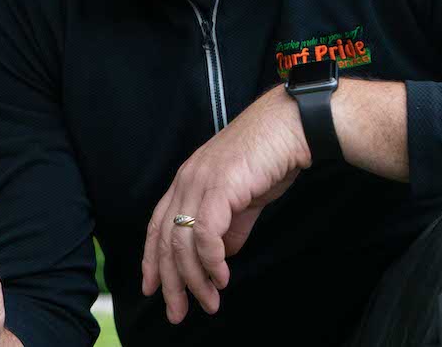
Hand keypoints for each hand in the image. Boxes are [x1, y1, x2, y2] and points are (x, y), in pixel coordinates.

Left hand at [141, 85, 309, 323]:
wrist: (289, 129)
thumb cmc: (268, 160)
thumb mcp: (242, 200)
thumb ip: (229, 228)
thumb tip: (221, 257)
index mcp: (185, 183)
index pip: (156, 226)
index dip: (151, 260)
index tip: (152, 289)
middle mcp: (184, 182)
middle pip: (165, 240)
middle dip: (170, 281)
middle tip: (177, 313)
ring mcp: (198, 183)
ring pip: (183, 241)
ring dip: (195, 279)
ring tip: (208, 303)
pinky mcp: (219, 188)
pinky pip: (206, 233)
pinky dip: (211, 261)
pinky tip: (222, 278)